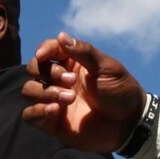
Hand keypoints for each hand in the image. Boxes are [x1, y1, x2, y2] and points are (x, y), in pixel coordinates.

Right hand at [20, 33, 145, 152]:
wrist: (129, 123)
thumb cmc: (121, 91)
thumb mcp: (107, 68)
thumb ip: (84, 52)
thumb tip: (61, 35)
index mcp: (72, 63)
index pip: (47, 50)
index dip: (43, 50)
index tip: (43, 55)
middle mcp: (59, 80)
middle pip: (34, 68)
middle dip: (49, 73)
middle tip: (71, 81)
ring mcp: (54, 100)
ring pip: (29, 90)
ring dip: (45, 92)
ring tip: (70, 98)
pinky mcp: (52, 122)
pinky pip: (30, 115)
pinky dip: (37, 110)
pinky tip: (55, 110)